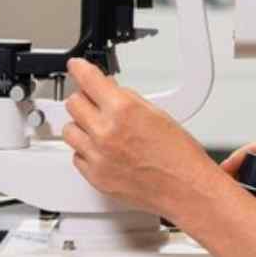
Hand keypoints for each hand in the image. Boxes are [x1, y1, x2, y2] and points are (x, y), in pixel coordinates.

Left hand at [62, 58, 222, 217]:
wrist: (185, 189)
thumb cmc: (179, 155)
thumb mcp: (156, 113)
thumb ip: (126, 99)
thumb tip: (109, 90)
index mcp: (123, 110)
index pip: (88, 79)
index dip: (79, 68)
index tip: (75, 67)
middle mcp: (106, 132)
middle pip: (74, 103)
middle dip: (84, 99)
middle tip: (94, 102)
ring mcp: (98, 156)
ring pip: (69, 130)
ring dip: (81, 125)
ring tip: (98, 129)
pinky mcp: (95, 176)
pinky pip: (76, 156)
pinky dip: (85, 151)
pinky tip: (102, 150)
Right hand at [222, 143, 255, 256]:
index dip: (241, 156)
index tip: (227, 169)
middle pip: (249, 167)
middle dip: (232, 175)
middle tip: (220, 191)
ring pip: (246, 186)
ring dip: (234, 193)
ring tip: (223, 206)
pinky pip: (249, 205)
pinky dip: (239, 209)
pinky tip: (233, 218)